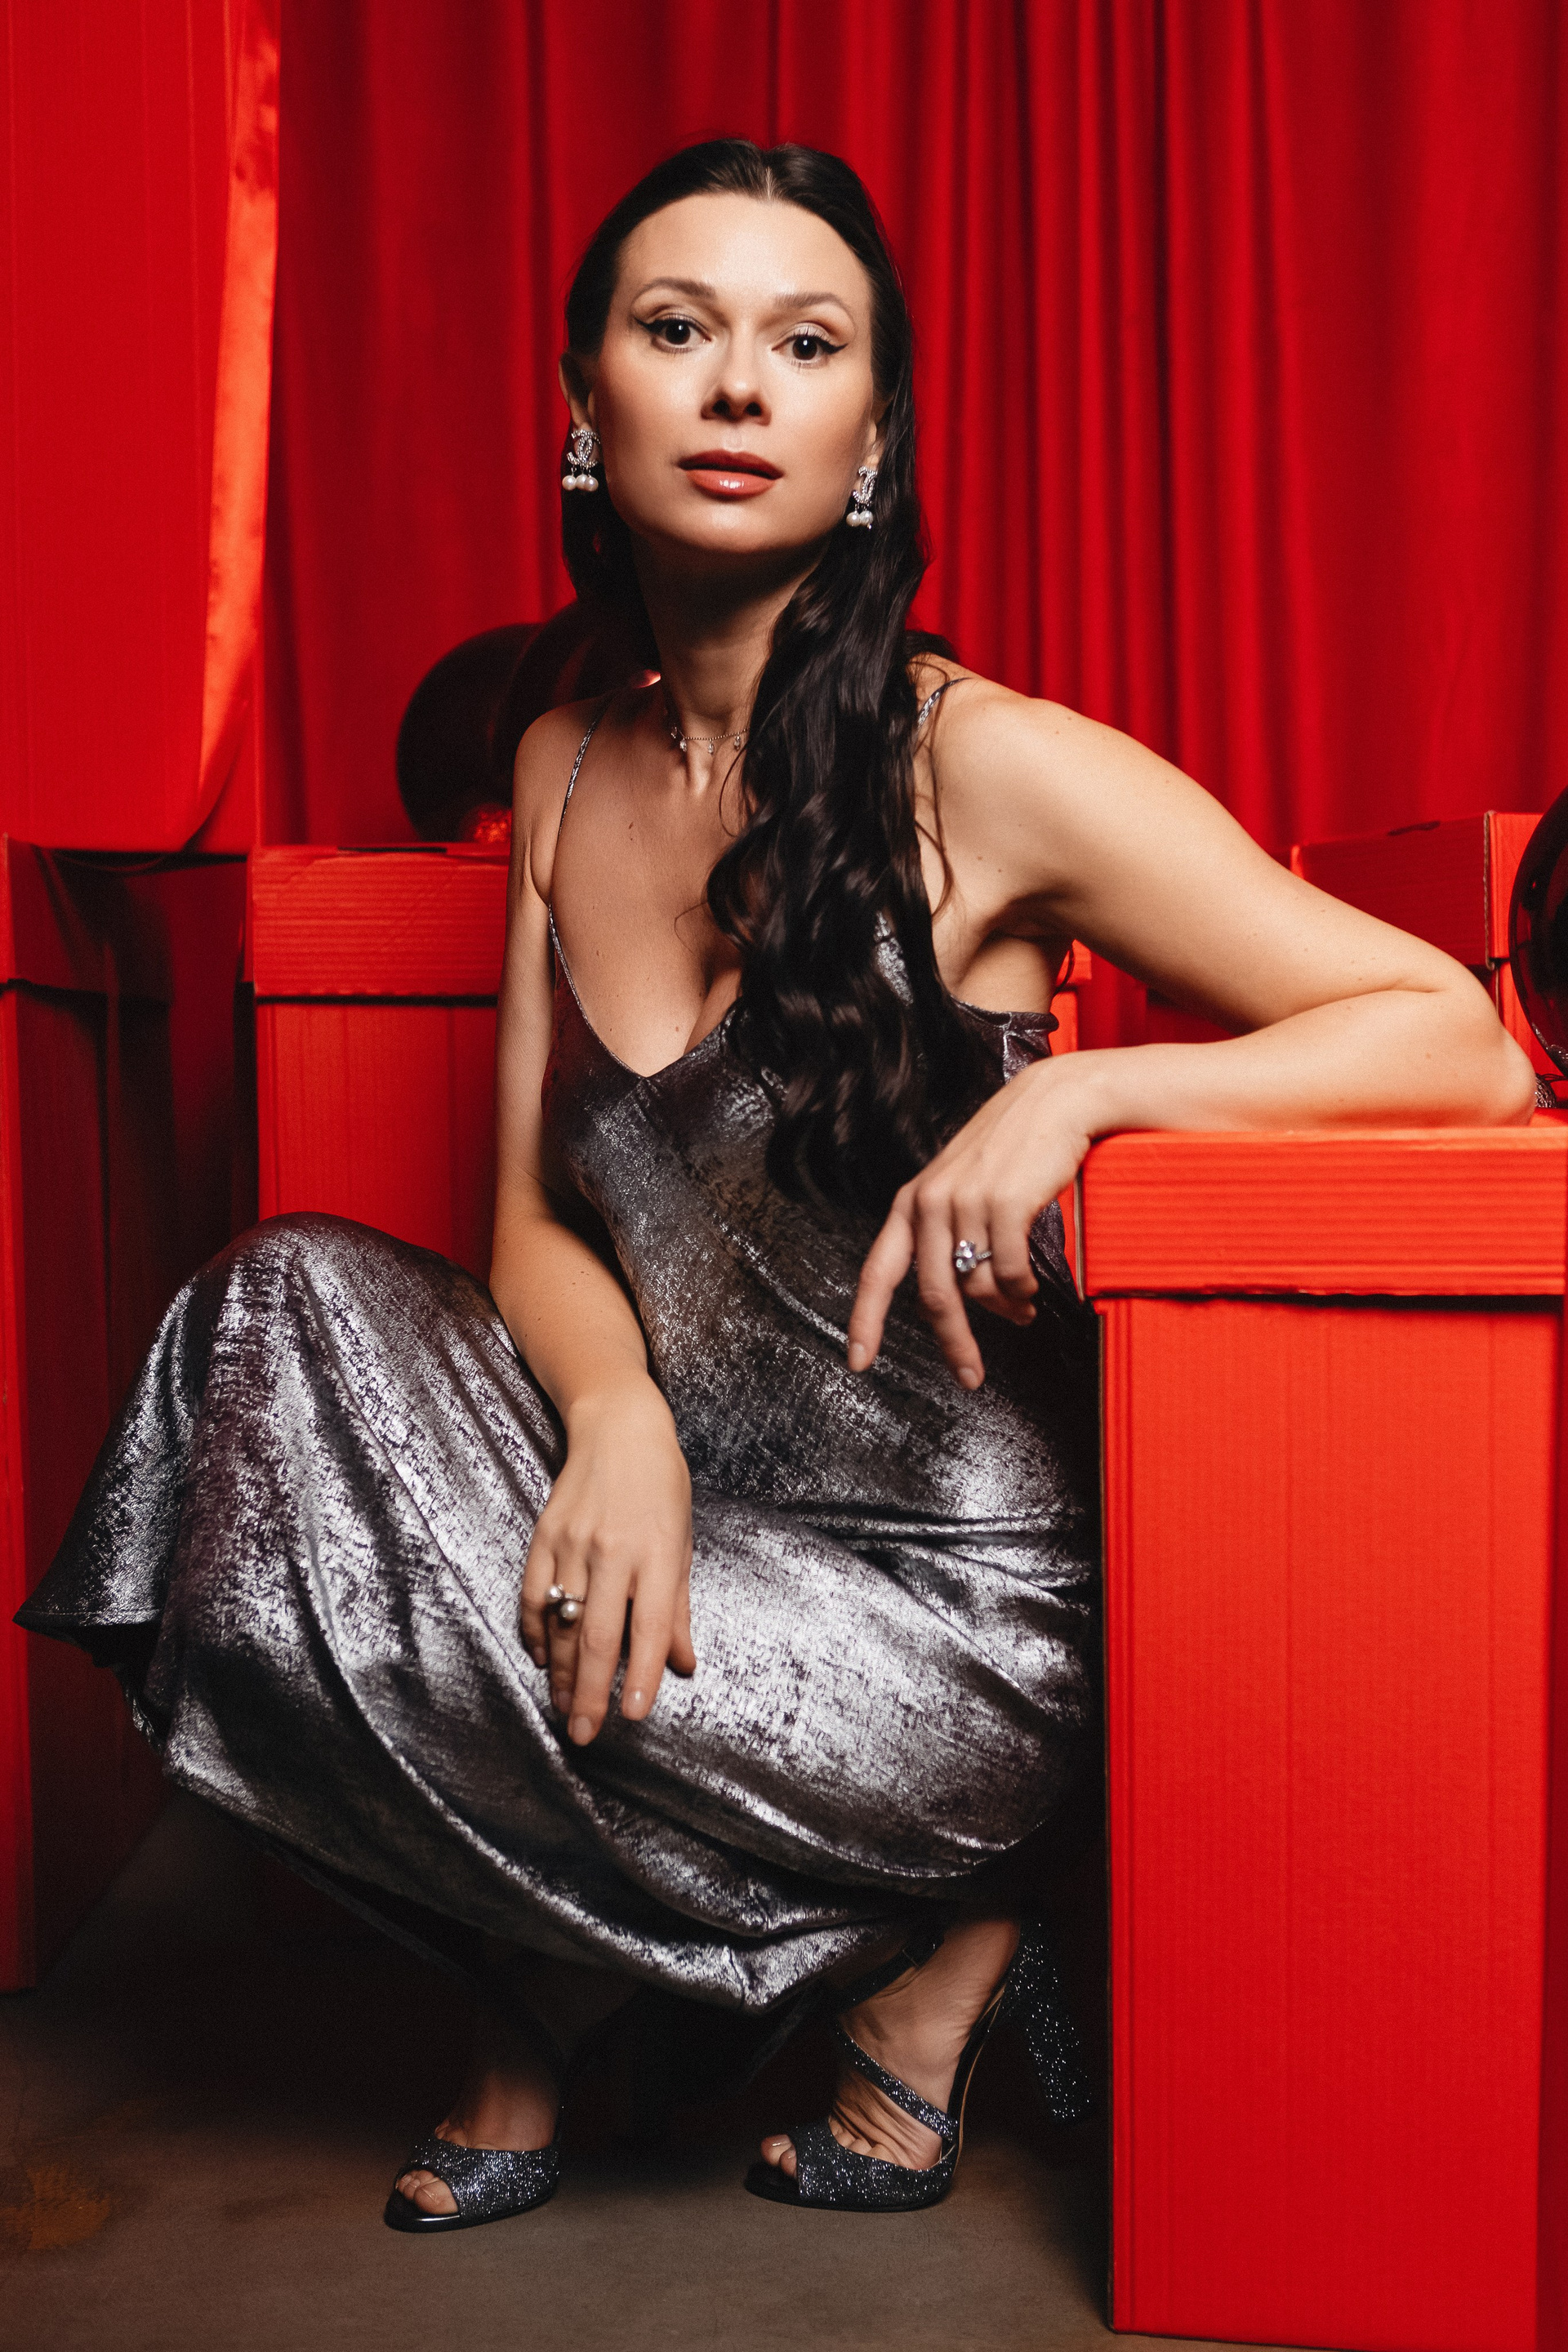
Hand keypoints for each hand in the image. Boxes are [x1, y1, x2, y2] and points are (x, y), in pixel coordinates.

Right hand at [520, 1383, 694, 1744]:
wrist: (619, 1427)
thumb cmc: (661, 1488)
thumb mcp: (681, 1544)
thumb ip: (677, 1610)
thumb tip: (682, 1666)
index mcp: (656, 1554)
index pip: (648, 1628)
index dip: (641, 1675)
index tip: (633, 1715)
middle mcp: (613, 1552)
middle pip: (597, 1636)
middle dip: (590, 1692)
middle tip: (585, 1734)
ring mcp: (573, 1544)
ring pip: (562, 1623)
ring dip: (561, 1673)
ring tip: (565, 1709)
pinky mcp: (543, 1536)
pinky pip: (534, 1596)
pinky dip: (537, 1632)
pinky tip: (544, 1660)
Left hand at [847, 1056, 1101, 1388]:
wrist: (1056, 1102)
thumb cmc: (1012, 1149)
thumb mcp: (962, 1188)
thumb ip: (948, 1238)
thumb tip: (959, 1304)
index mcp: (912, 1203)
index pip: (877, 1272)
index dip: (865, 1322)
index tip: (859, 1362)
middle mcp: (931, 1203)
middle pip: (934, 1296)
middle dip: (954, 1343)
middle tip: (969, 1374)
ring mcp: (967, 1202)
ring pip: (979, 1287)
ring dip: (1004, 1308)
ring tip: (1022, 1308)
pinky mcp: (1005, 1204)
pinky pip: (1012, 1274)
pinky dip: (1024, 1291)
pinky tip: (1032, 1290)